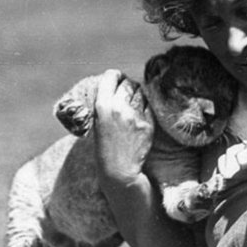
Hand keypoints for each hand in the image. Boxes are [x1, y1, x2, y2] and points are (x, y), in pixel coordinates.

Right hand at [93, 69, 153, 184]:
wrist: (119, 171)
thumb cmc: (104, 148)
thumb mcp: (96, 123)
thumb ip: (105, 105)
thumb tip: (115, 89)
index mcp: (102, 106)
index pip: (111, 76)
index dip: (115, 75)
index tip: (117, 77)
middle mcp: (119, 107)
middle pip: (128, 83)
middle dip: (128, 85)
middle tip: (127, 91)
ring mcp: (135, 115)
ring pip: (141, 92)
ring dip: (138, 95)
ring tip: (134, 103)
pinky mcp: (147, 123)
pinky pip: (149, 106)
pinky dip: (146, 107)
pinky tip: (140, 114)